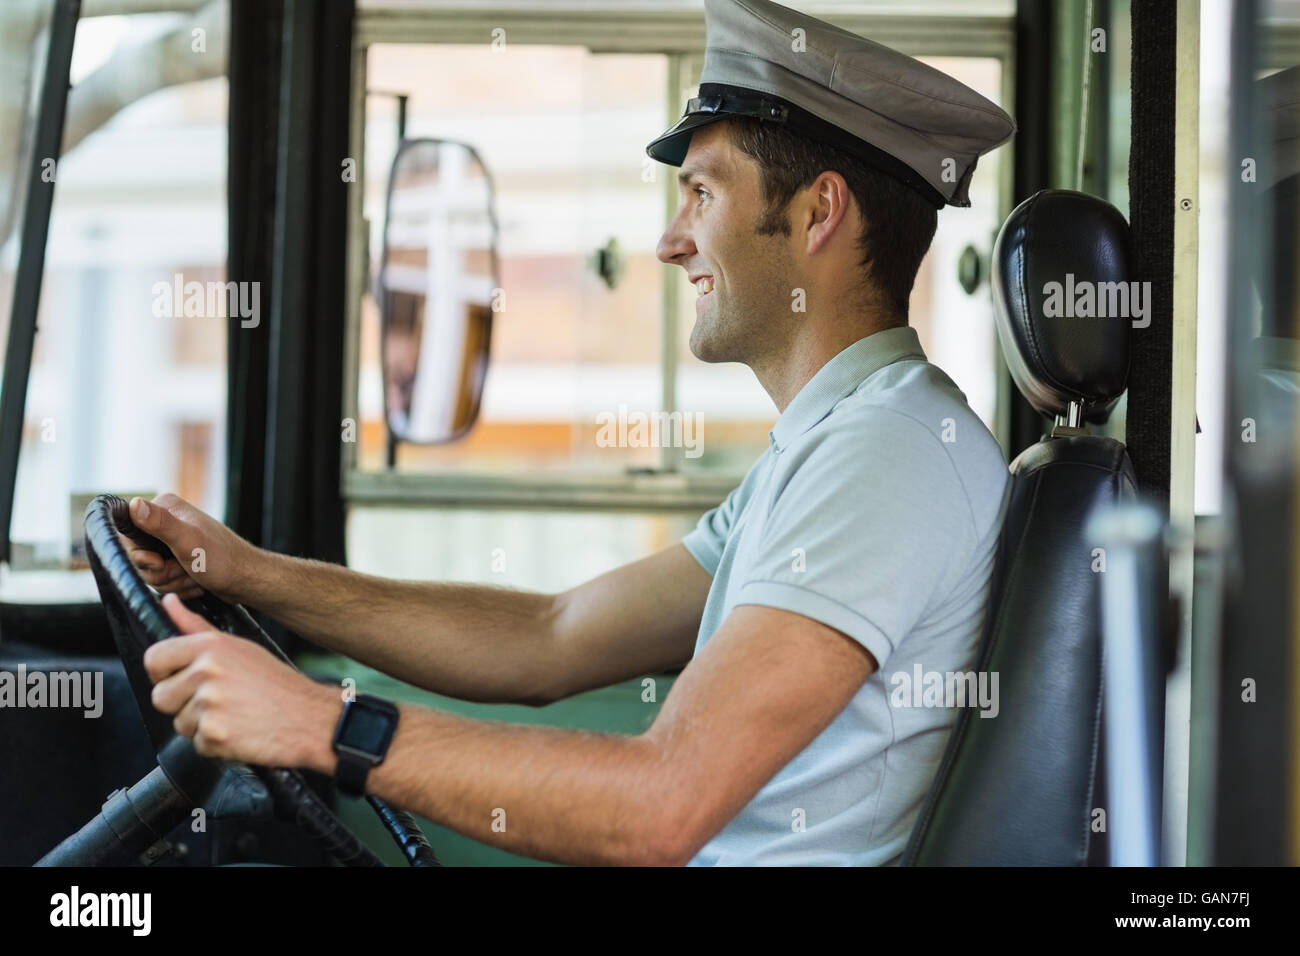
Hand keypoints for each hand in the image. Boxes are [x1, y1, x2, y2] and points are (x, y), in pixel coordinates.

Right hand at [121, 493, 256, 603]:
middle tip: (183, 569)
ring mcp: (171, 542)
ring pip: (150, 572)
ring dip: (172, 581)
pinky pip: (163, 580)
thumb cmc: (223, 560)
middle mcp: (166, 521)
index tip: (158, 561)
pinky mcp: (177, 559)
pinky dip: (179, 586)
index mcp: (165, 508)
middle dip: (160, 572)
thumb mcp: (189, 541)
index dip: (140, 554)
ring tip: (194, 576)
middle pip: (137, 556)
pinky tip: (196, 582)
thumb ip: (161, 523)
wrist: (246, 580)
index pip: (127, 533)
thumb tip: (134, 504)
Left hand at [144, 593, 341, 770]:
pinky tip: (241, 731)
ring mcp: (210, 704)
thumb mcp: (240, 647)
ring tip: (235, 715)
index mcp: (211, 646)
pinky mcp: (214, 735)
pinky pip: (197, 745)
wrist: (311, 719)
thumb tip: (166, 601)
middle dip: (183, 705)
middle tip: (220, 701)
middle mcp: (207, 671)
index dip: (165, 674)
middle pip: (160, 697)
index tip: (184, 680)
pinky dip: (216, 744)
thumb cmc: (277, 683)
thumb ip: (195, 626)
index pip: (153, 659)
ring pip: (179, 724)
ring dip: (202, 726)